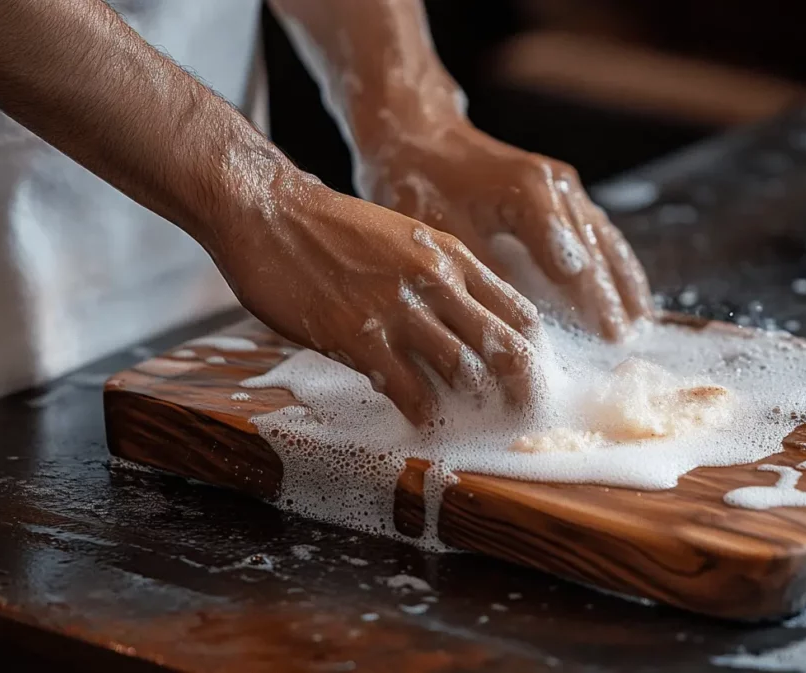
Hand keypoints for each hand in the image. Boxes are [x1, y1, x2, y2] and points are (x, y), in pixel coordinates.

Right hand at [212, 177, 540, 426]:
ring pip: (462, 370)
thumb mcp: (405, 237)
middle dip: (519, 387)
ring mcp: (399, 310)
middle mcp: (435, 281)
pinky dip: (421, 412)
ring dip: (468, 402)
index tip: (535, 378)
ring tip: (469, 421)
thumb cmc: (334, 229)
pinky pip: (408, 389)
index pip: (518, 312)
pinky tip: (422, 421)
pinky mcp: (360, 338)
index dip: (533, 352)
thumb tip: (469, 321)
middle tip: (522, 415)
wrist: (269, 212)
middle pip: (503, 346)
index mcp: (451, 255)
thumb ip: (440, 275)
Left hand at [356, 121, 653, 340]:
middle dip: (613, 298)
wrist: (423, 135)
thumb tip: (518, 319)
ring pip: (606, 238)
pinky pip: (600, 230)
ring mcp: (564, 186)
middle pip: (596, 250)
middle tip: (625, 342)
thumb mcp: (444, 231)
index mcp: (529, 192)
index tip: (606, 336)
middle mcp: (556, 185)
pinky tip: (627, 289)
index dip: (591, 300)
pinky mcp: (563, 190)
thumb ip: (485, 270)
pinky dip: (616, 262)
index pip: (572, 257)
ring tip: (640, 322)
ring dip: (623, 281)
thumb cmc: (422, 182)